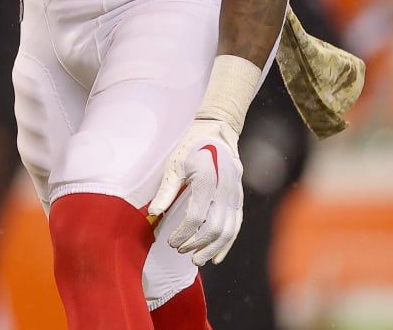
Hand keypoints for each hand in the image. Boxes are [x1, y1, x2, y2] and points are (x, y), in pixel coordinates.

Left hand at [147, 117, 243, 265]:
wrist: (217, 133)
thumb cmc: (190, 146)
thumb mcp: (173, 164)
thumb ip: (166, 190)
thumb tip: (153, 213)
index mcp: (206, 180)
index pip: (196, 216)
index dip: (183, 233)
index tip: (171, 242)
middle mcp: (224, 189)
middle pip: (214, 228)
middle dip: (196, 244)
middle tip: (180, 250)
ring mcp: (235, 195)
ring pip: (228, 231)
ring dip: (212, 248)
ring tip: (196, 259)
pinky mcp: (239, 198)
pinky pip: (236, 225)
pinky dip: (227, 243)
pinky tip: (217, 256)